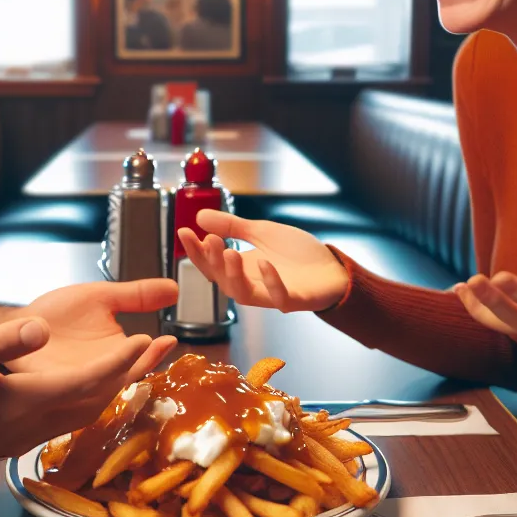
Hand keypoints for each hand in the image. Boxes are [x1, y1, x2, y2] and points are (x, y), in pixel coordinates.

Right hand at [0, 317, 156, 472]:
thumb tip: (38, 328)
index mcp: (19, 403)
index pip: (83, 383)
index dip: (117, 364)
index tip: (145, 342)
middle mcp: (30, 425)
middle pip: (95, 401)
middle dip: (131, 375)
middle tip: (162, 348)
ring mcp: (26, 435)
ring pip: (86, 413)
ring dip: (117, 388)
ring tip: (142, 364)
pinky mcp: (19, 437)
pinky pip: (70, 419)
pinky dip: (93, 399)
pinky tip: (95, 387)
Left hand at [5, 279, 178, 382]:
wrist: (20, 321)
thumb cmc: (61, 314)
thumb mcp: (103, 298)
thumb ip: (137, 296)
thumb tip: (175, 289)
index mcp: (116, 356)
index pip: (140, 361)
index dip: (155, 354)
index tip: (169, 340)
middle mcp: (98, 374)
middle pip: (123, 377)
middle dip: (138, 365)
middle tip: (152, 345)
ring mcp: (72, 382)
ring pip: (98, 385)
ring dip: (112, 371)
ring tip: (129, 348)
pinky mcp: (45, 384)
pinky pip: (63, 386)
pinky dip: (75, 377)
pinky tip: (87, 361)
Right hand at [177, 210, 348, 312]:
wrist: (332, 269)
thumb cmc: (296, 254)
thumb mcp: (261, 232)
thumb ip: (233, 226)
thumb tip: (200, 216)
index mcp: (241, 269)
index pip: (211, 263)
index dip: (196, 251)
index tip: (184, 231)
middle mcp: (251, 285)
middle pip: (222, 280)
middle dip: (212, 260)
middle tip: (210, 239)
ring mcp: (271, 294)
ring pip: (243, 294)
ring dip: (233, 274)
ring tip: (229, 250)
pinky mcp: (294, 300)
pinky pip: (278, 297)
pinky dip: (271, 281)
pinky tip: (265, 263)